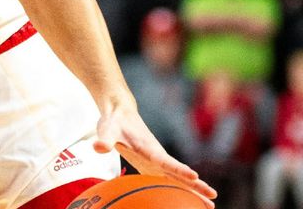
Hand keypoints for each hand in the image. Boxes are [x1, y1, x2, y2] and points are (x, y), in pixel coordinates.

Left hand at [94, 101, 216, 207]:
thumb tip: (98, 148)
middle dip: (196, 185)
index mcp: (148, 148)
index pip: (165, 161)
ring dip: (194, 189)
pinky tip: (188, 199)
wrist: (121, 112)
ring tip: (211, 204)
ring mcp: (156, 160)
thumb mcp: (107, 129)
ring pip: (178, 177)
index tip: (194, 176)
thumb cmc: (114, 121)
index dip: (179, 169)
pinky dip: (181, 188)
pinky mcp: (152, 164)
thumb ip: (104, 139)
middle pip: (178, 172)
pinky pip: (170, 178)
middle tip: (213, 197)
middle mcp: (156, 155)